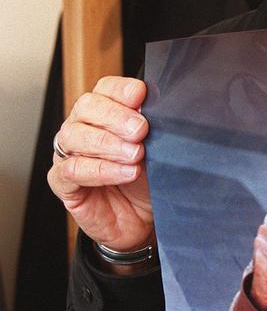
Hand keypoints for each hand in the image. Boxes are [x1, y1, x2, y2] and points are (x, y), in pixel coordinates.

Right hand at [47, 76, 152, 251]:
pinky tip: (125, 173)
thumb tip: (159, 108)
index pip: (105, 89)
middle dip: (116, 116)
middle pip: (87, 107)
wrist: (141, 221)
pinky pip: (72, 170)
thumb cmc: (145, 182)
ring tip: (136, 155)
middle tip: (141, 130)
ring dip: (108, 144)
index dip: (121, 89)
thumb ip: (153, 128)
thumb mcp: (156, 151)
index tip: (140, 95)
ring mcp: (69, 154)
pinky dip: (101, 170)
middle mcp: (82, 128)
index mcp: (103, 113)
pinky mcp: (63, 182)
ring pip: (75, 136)